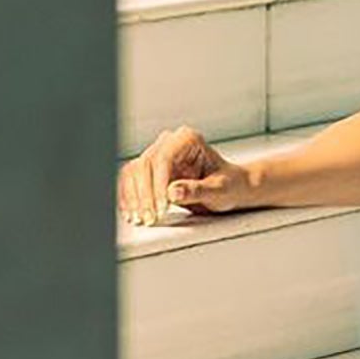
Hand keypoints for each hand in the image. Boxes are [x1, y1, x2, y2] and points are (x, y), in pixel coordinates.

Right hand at [117, 123, 258, 225]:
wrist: (230, 188)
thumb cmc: (229, 185)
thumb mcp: (219, 190)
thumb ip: (197, 190)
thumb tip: (172, 192)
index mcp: (188, 139)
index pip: (164, 159)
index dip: (158, 183)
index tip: (162, 205)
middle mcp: (169, 143)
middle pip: (145, 166)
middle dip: (145, 195)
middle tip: (150, 217)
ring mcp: (157, 155)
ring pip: (134, 173)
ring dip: (134, 198)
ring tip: (141, 219)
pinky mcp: (150, 170)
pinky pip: (131, 181)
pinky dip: (130, 198)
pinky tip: (132, 214)